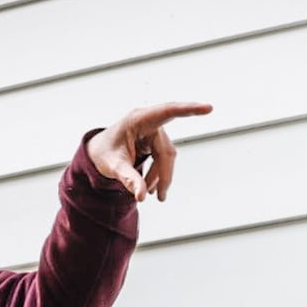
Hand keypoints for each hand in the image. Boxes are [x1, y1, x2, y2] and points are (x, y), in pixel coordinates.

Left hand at [87, 102, 213, 201]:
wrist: (99, 151)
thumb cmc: (103, 152)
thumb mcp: (112, 166)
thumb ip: (128, 179)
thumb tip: (141, 197)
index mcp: (138, 119)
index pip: (168, 111)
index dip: (189, 110)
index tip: (208, 108)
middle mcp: (149, 122)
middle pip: (166, 150)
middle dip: (163, 174)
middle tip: (159, 198)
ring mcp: (154, 131)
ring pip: (166, 156)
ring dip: (160, 176)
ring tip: (150, 194)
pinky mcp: (156, 140)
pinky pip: (163, 158)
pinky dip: (158, 173)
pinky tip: (150, 186)